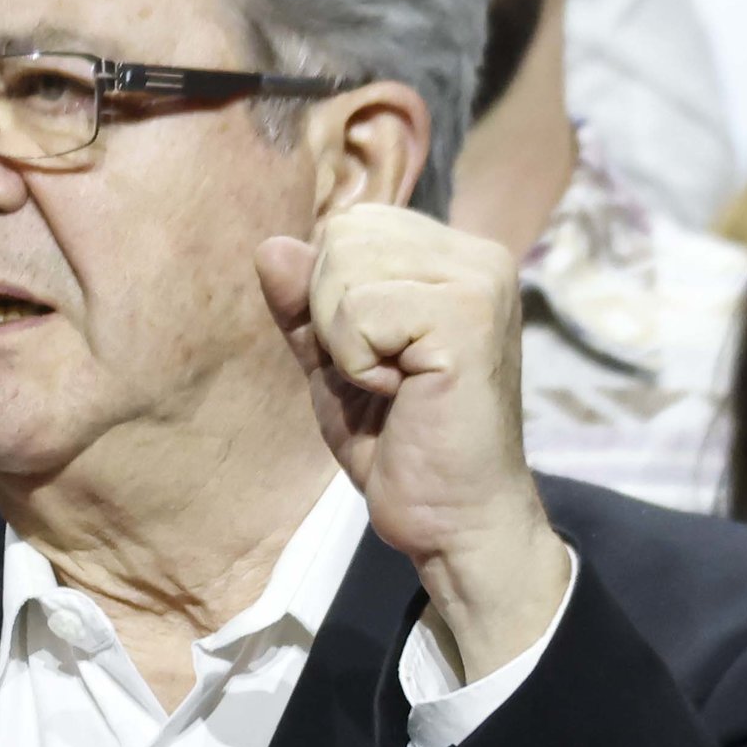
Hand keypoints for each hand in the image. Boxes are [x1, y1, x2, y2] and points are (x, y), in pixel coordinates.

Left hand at [259, 210, 572, 677]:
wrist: (454, 520)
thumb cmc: (400, 446)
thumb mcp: (334, 365)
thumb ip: (303, 305)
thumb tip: (269, 245)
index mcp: (454, 257)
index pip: (351, 226)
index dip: (329, 295)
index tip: (373, 358)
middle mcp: (478, 255)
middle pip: (344, 235)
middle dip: (331, 313)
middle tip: (381, 376)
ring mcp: (478, 280)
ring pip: (345, 266)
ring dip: (344, 341)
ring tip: (393, 386)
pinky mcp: (466, 316)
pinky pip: (358, 311)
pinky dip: (356, 364)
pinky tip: (401, 395)